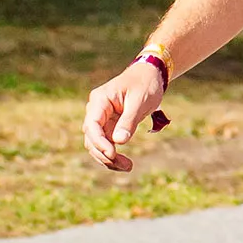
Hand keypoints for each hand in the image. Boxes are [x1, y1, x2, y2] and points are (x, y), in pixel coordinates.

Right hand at [82, 56, 170, 170]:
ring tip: (127, 167)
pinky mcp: (108, 126)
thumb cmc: (145, 84)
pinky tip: (124, 164)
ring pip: (97, 144)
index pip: (92, 125)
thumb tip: (118, 141)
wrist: (150, 76)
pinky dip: (112, 155)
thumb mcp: (140, 101)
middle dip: (105, 154)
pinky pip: (106, 144)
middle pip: (92, 138)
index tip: (112, 154)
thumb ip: (129, 121)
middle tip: (125, 165)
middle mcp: (96, 110)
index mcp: (100, 100)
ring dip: (108, 158)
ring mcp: (101, 119)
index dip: (99, 142)